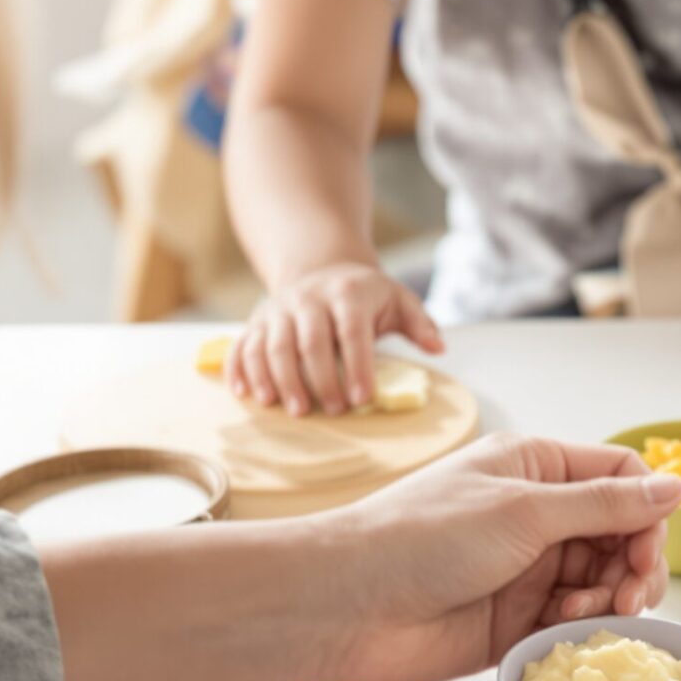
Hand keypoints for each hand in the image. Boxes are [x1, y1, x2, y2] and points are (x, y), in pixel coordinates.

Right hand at [231, 261, 445, 415]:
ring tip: (292, 410)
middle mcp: (307, 298)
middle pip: (308, 341)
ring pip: (272, 345)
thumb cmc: (365, 296)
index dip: (356, 366)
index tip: (361, 399)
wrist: (321, 269)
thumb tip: (439, 348)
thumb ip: (420, 324)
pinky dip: (241, 371)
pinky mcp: (256, 321)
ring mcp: (277, 309)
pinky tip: (249, 396)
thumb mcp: (398, 300)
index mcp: (347, 293)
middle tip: (332, 411)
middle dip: (319, 379)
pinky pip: (242, 346)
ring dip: (279, 380)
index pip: (351, 331)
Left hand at [304, 435, 678, 680]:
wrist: (347, 606)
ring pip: (604, 582)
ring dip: (611, 598)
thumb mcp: (524, 509)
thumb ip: (605, 504)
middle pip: (622, 536)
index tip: (648, 549)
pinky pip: (573, 621)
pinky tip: (565, 628)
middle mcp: (536, 515)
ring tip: (585, 611)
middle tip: (633, 596)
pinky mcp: (515, 621)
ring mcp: (527, 569)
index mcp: (536, 468)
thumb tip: (679, 486)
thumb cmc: (423, 539)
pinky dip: (583, 626)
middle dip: (638, 565)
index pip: (622, 478)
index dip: (649, 512)